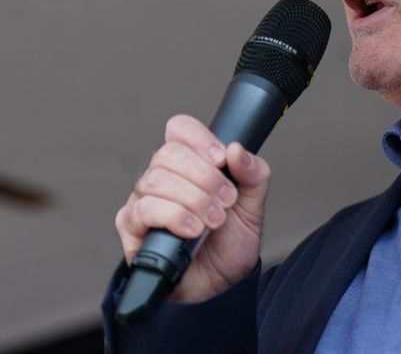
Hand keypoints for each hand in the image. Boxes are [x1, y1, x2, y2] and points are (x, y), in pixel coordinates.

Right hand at [114, 115, 271, 302]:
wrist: (222, 285)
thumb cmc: (230, 241)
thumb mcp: (253, 205)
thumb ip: (253, 174)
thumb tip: (236, 150)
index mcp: (190, 164)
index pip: (179, 129)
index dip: (200, 138)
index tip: (222, 159)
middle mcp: (162, 178)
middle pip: (168, 153)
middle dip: (204, 176)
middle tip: (227, 200)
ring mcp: (143, 201)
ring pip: (155, 181)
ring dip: (193, 199)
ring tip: (215, 221)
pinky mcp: (132, 229)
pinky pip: (143, 210)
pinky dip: (174, 217)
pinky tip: (193, 230)